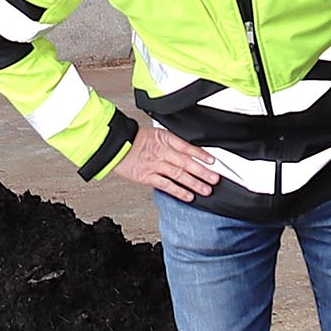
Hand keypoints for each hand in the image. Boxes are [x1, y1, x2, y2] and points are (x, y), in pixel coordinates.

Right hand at [111, 123, 225, 200]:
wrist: (115, 145)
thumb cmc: (133, 140)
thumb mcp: (156, 134)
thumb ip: (171, 143)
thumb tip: (188, 150)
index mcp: (165, 139)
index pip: (188, 147)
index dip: (202, 155)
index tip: (213, 161)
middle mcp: (162, 152)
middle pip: (187, 163)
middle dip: (203, 172)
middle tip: (215, 179)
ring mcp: (155, 165)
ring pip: (179, 175)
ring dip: (194, 183)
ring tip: (206, 190)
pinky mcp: (147, 176)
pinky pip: (166, 185)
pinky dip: (178, 191)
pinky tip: (189, 196)